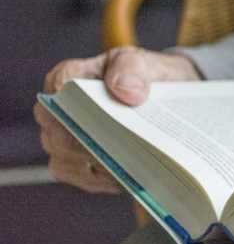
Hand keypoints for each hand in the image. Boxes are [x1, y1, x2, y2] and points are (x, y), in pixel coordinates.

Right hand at [33, 47, 200, 193]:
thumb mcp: (144, 63)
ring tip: (125, 168)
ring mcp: (65, 138)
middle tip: (117, 149)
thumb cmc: (146, 76)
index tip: (103, 116)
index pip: (59, 87)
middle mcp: (61, 109)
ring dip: (92, 165)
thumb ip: (132, 69)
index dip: (76, 103)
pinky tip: (125, 178)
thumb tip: (125, 91)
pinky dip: (101, 180)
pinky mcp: (79, 162)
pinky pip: (79, 177)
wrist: (165, 96)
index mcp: (72, 76)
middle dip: (85, 142)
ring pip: (63, 157)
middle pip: (57, 130)